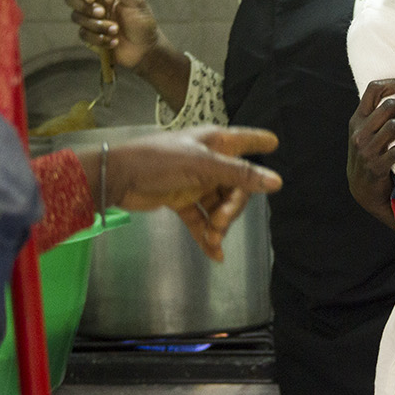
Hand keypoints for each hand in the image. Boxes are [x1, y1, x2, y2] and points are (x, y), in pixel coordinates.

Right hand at [66, 0, 164, 70]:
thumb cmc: (143, 23)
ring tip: (116, 30)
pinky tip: (114, 42)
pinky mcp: (90, 37)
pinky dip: (99, 39)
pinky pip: (83, 34)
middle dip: (84, 7)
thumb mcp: (134, 1)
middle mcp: (95, 5)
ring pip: (77, 17)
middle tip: (102, 13)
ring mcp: (91, 21)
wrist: (146, 51)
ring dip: (97, 25)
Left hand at [107, 126, 280, 262]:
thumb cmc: (160, 160)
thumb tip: (276, 182)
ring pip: (219, 205)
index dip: (260, 142)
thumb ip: (239, 175)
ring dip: (219, 224)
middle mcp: (209, 160)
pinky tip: (214, 253)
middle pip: (236, 185)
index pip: (245, 140)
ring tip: (213, 239)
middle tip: (222, 221)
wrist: (118, 178)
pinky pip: (201, 219)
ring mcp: (196, 182)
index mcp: (216, 143)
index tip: (275, 143)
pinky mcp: (182, 200)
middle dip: (233, 207)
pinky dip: (206, 235)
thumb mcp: (203, 166)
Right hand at [347, 79, 394, 227]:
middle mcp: (359, 132)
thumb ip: (377, 116)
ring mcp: (366, 149)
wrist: (362, 188)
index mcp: (357, 119)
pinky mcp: (376, 166)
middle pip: (389, 106)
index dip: (394, 83)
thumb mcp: (366, 133)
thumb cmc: (371, 155)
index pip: (373, 89)